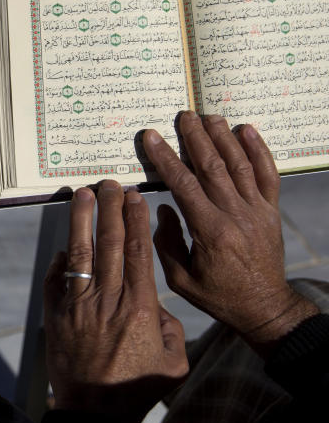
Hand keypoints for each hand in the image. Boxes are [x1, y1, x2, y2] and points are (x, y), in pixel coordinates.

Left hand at [44, 181, 188, 422]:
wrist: (95, 413)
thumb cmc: (137, 389)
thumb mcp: (172, 362)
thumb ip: (169, 327)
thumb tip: (155, 305)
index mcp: (139, 308)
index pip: (137, 253)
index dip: (134, 221)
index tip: (133, 197)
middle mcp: (107, 301)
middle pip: (108, 244)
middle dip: (109, 209)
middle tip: (109, 183)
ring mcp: (77, 306)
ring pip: (79, 253)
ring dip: (80, 221)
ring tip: (81, 195)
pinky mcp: (55, 316)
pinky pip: (55, 280)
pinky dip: (59, 260)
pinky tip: (63, 243)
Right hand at [143, 112, 318, 356]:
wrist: (264, 307)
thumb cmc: (218, 296)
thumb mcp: (180, 279)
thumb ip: (166, 243)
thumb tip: (162, 210)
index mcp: (211, 232)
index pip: (183, 186)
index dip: (166, 158)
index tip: (152, 137)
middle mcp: (236, 216)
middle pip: (213, 168)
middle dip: (195, 138)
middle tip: (182, 115)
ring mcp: (257, 211)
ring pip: (239, 166)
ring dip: (223, 138)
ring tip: (209, 116)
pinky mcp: (271, 211)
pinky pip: (267, 175)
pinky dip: (259, 150)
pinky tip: (247, 130)